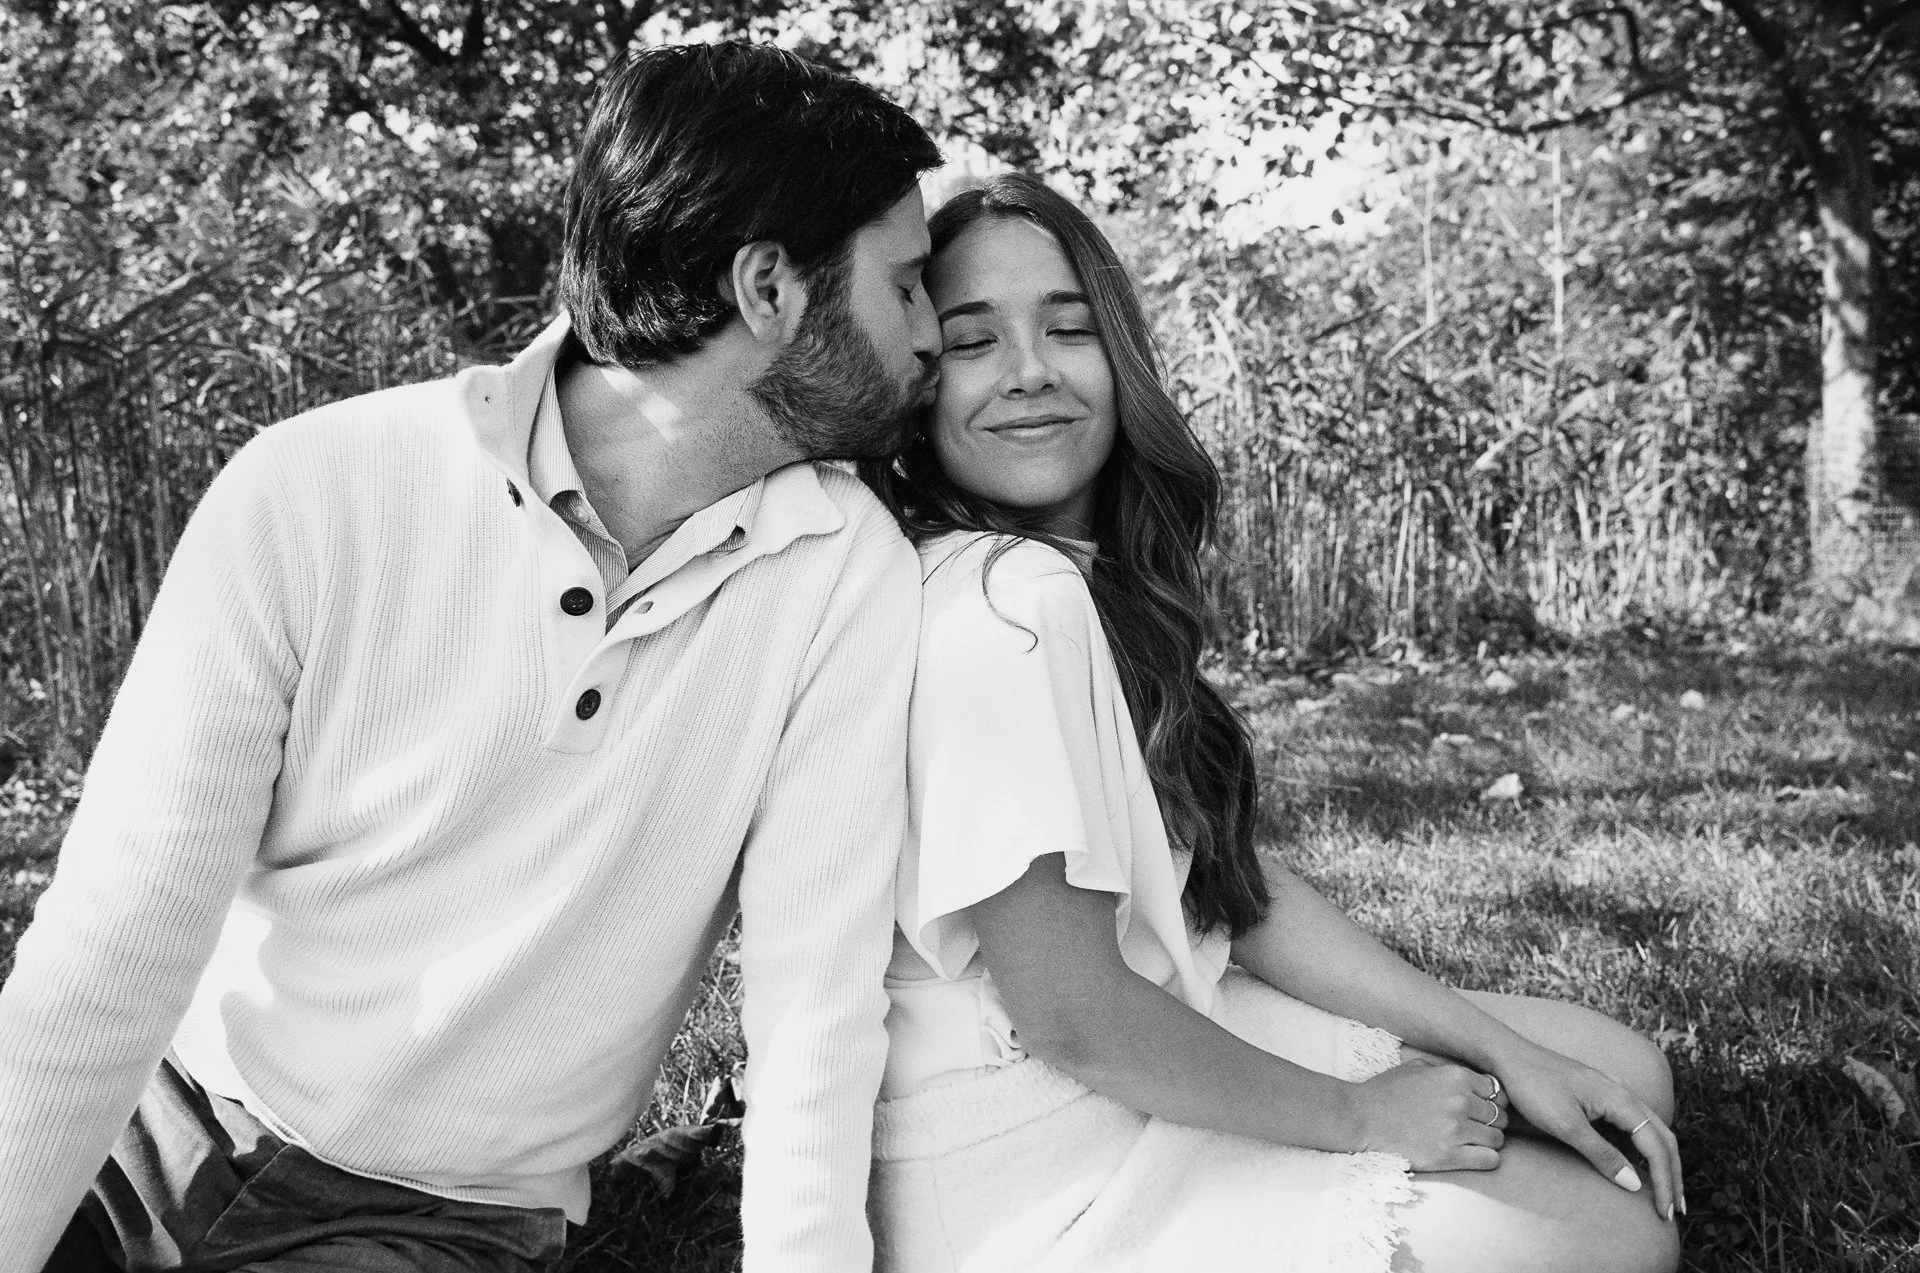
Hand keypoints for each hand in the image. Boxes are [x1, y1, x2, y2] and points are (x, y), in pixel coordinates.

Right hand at [1348, 1057, 1508, 1171]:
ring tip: (1472, 1141)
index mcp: (1455, 1076)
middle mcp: (1460, 1101)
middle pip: (1501, 1115)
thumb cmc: (1386, 1091)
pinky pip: (1490, 1159)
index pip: (1497, 1090)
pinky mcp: (1449, 1156)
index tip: (1481, 1107)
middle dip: (1492, 1120)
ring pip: (1498, 1138)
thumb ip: (1447, 1070)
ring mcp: (1456, 1130)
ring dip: (1489, 1140)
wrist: (1360, 1117)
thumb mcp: (1416, 1067)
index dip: (1491, 1099)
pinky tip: (1474, 1155)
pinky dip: (1487, 1158)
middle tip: (1475, 1125)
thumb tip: (1471, 1079)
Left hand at [1493, 1040, 1684, 1220]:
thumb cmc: (1532, 1087)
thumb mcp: (1566, 1125)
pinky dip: (1641, 1148)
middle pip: (1662, 1138)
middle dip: (1672, 1175)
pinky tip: (1636, 1165)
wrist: (1507, 1055)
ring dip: (1661, 1162)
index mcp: (1621, 1099)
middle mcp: (1623, 1093)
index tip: (1665, 1212)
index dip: (1665, 1181)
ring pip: (1650, 1130)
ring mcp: (1612, 1092)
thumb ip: (1601, 1154)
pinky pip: (1632, 1124)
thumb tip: (1635, 1184)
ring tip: (1664, 1192)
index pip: (1657, 1146)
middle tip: (1675, 1209)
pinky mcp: (1598, 1095)